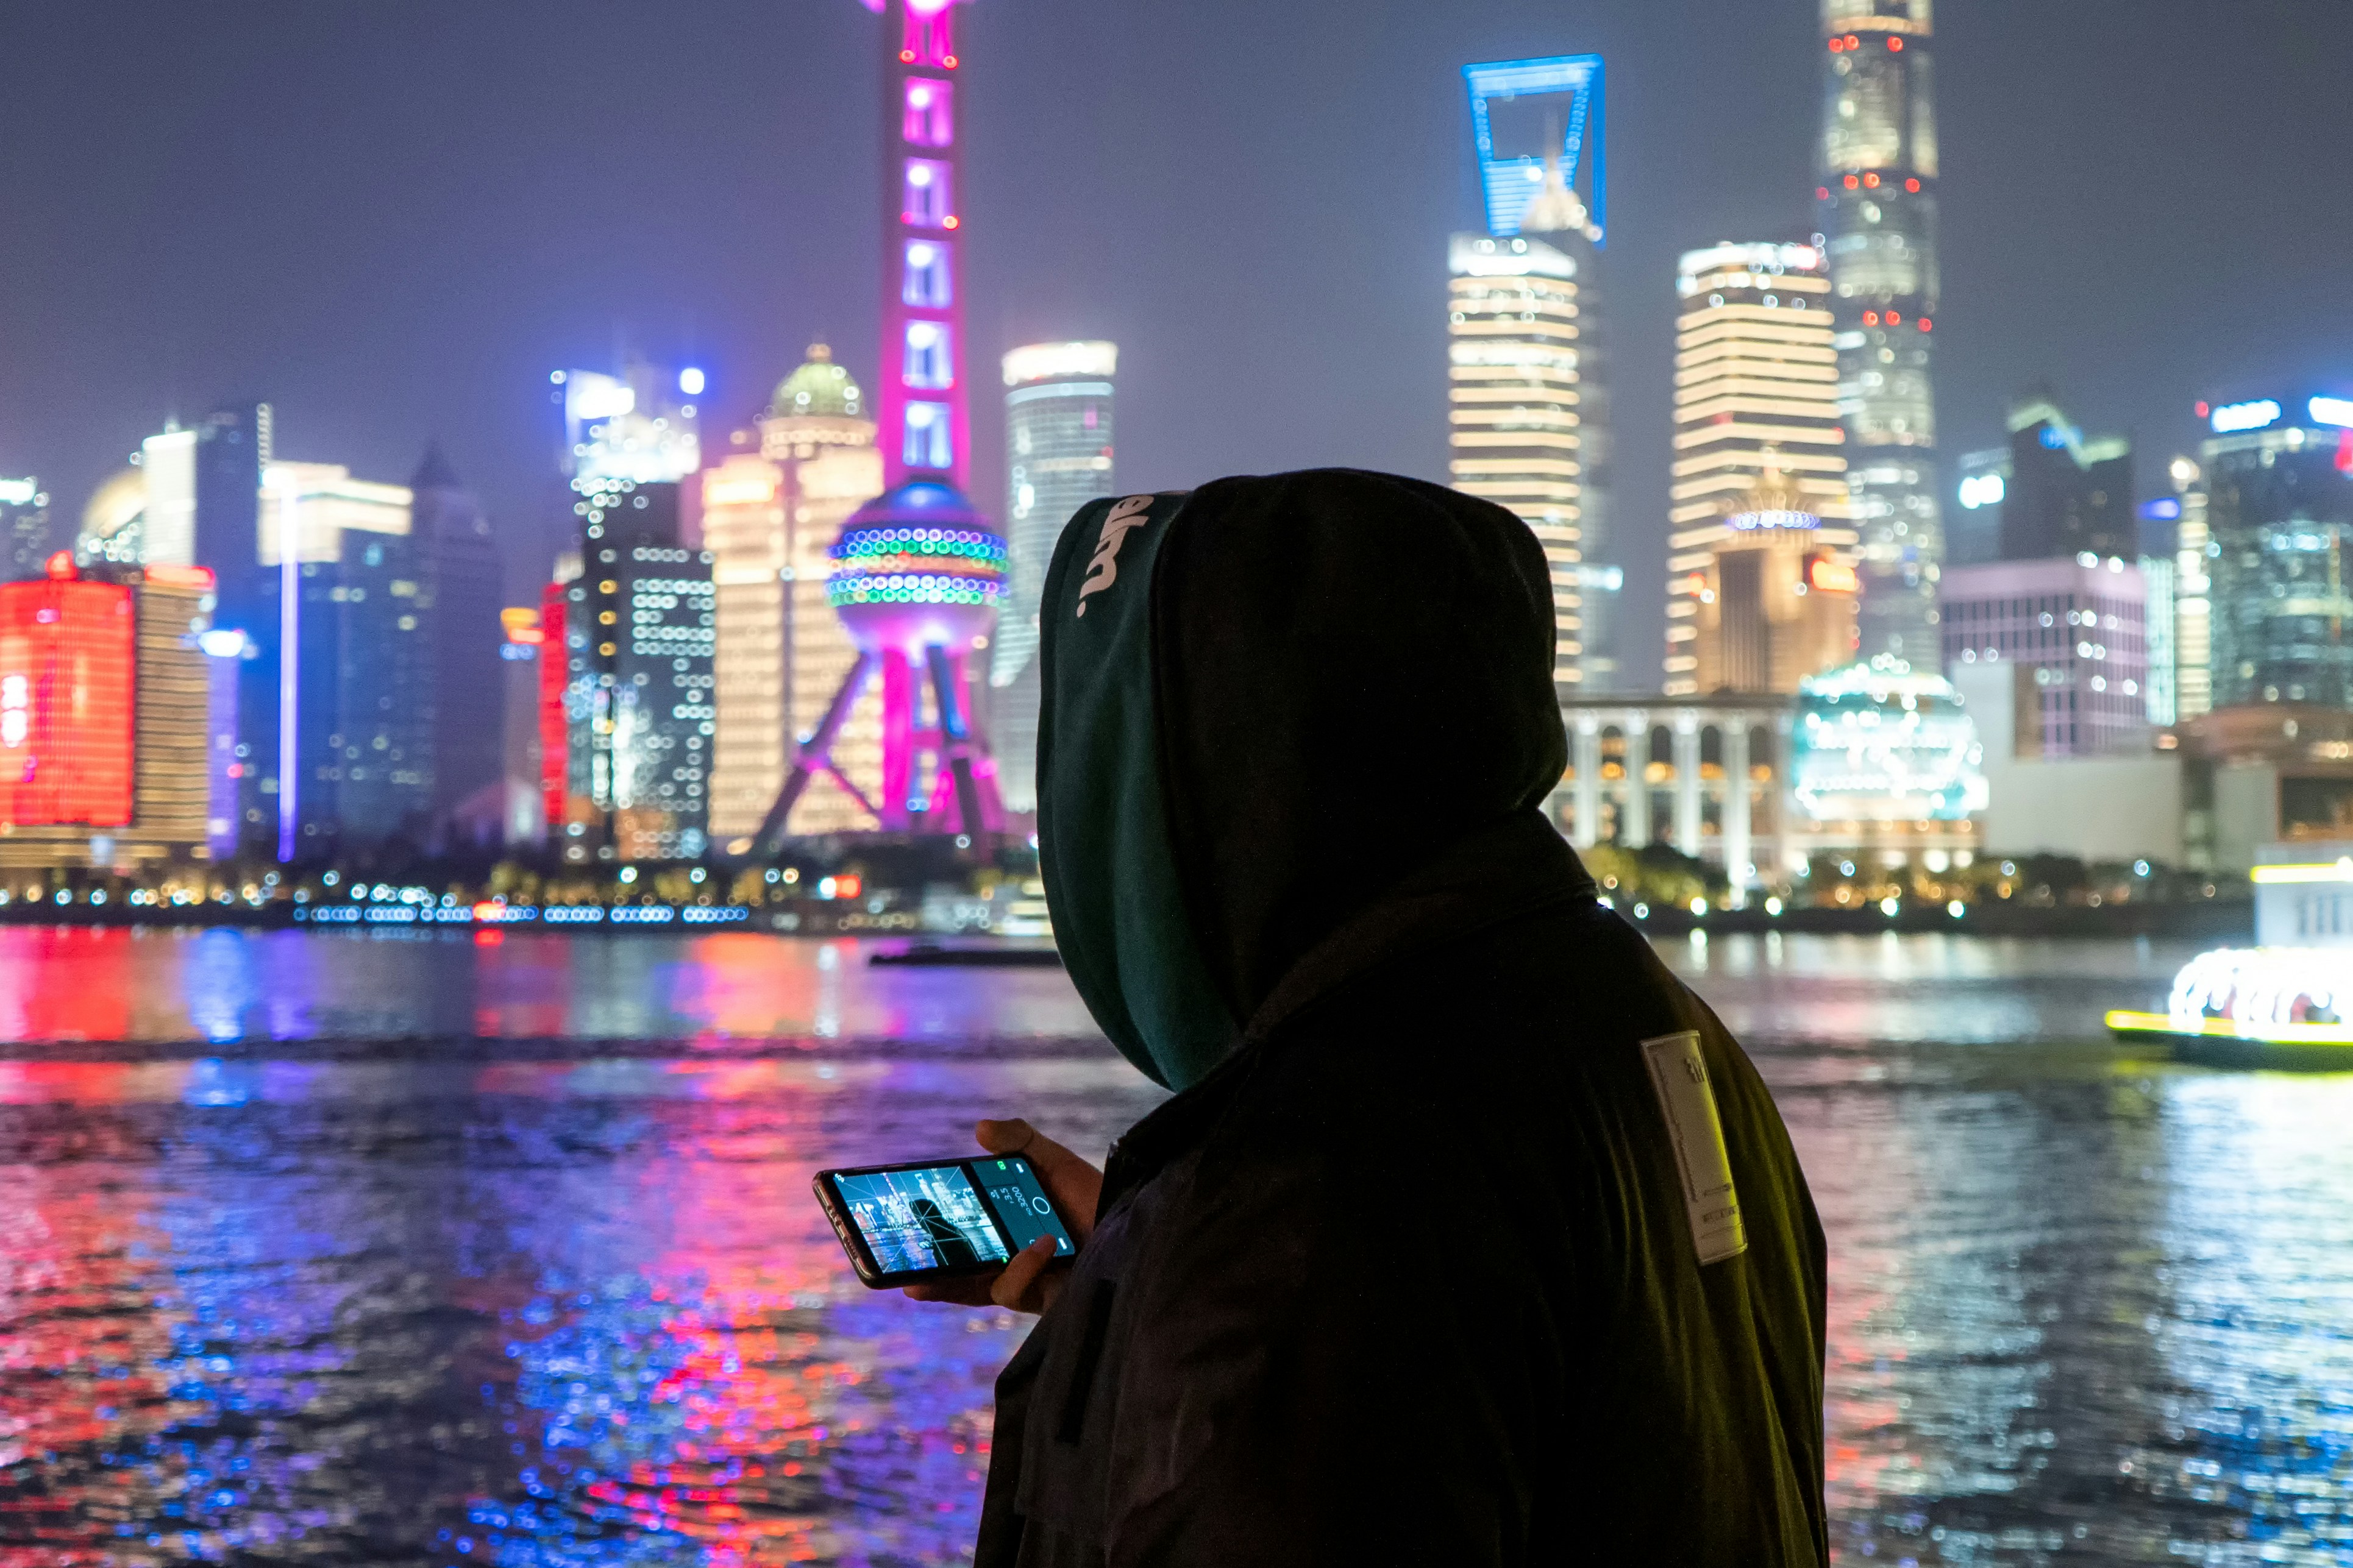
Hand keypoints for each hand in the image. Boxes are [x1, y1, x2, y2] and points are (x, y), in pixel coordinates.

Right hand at [903, 1118, 1101, 1314]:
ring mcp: (1030, 1287)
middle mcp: (1014, 1266)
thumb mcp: (1055, 1163)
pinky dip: (1024, 1265)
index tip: (905, 1238)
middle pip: (962, 1281)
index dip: (933, 1249)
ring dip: (995, 1266)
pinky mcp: (1046, 1302)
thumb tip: (980, 1129)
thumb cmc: (1095, 1196)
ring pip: (985, 1289)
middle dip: (934, 1280)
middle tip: (909, 1277)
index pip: (962, 1247)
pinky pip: (1015, 1291)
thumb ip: (1020, 1142)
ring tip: (1017, 1238)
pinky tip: (1043, 1245)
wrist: (1137, 1220)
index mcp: (1007, 1236)